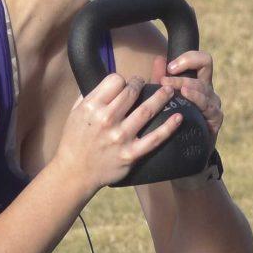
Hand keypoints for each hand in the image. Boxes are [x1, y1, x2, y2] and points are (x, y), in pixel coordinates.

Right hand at [52, 71, 183, 198]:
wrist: (74, 172)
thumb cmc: (74, 140)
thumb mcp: (75, 112)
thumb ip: (89, 95)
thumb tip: (107, 82)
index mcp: (92, 106)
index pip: (115, 80)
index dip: (122, 80)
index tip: (126, 84)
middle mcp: (106, 119)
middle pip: (131, 91)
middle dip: (141, 83)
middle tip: (145, 83)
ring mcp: (120, 137)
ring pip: (146, 110)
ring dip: (161, 97)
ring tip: (169, 90)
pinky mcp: (130, 153)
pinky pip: (154, 138)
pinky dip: (169, 127)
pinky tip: (178, 117)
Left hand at [152, 46, 223, 145]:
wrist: (183, 151)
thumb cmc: (172, 121)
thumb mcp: (163, 97)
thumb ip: (161, 79)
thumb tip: (159, 59)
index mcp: (198, 81)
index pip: (202, 61)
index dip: (189, 58)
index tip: (169, 67)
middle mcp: (208, 90)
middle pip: (204, 71)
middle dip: (182, 75)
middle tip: (164, 81)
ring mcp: (213, 103)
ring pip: (205, 88)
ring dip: (189, 86)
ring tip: (175, 88)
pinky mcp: (216, 118)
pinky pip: (210, 107)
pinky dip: (198, 100)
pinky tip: (187, 97)